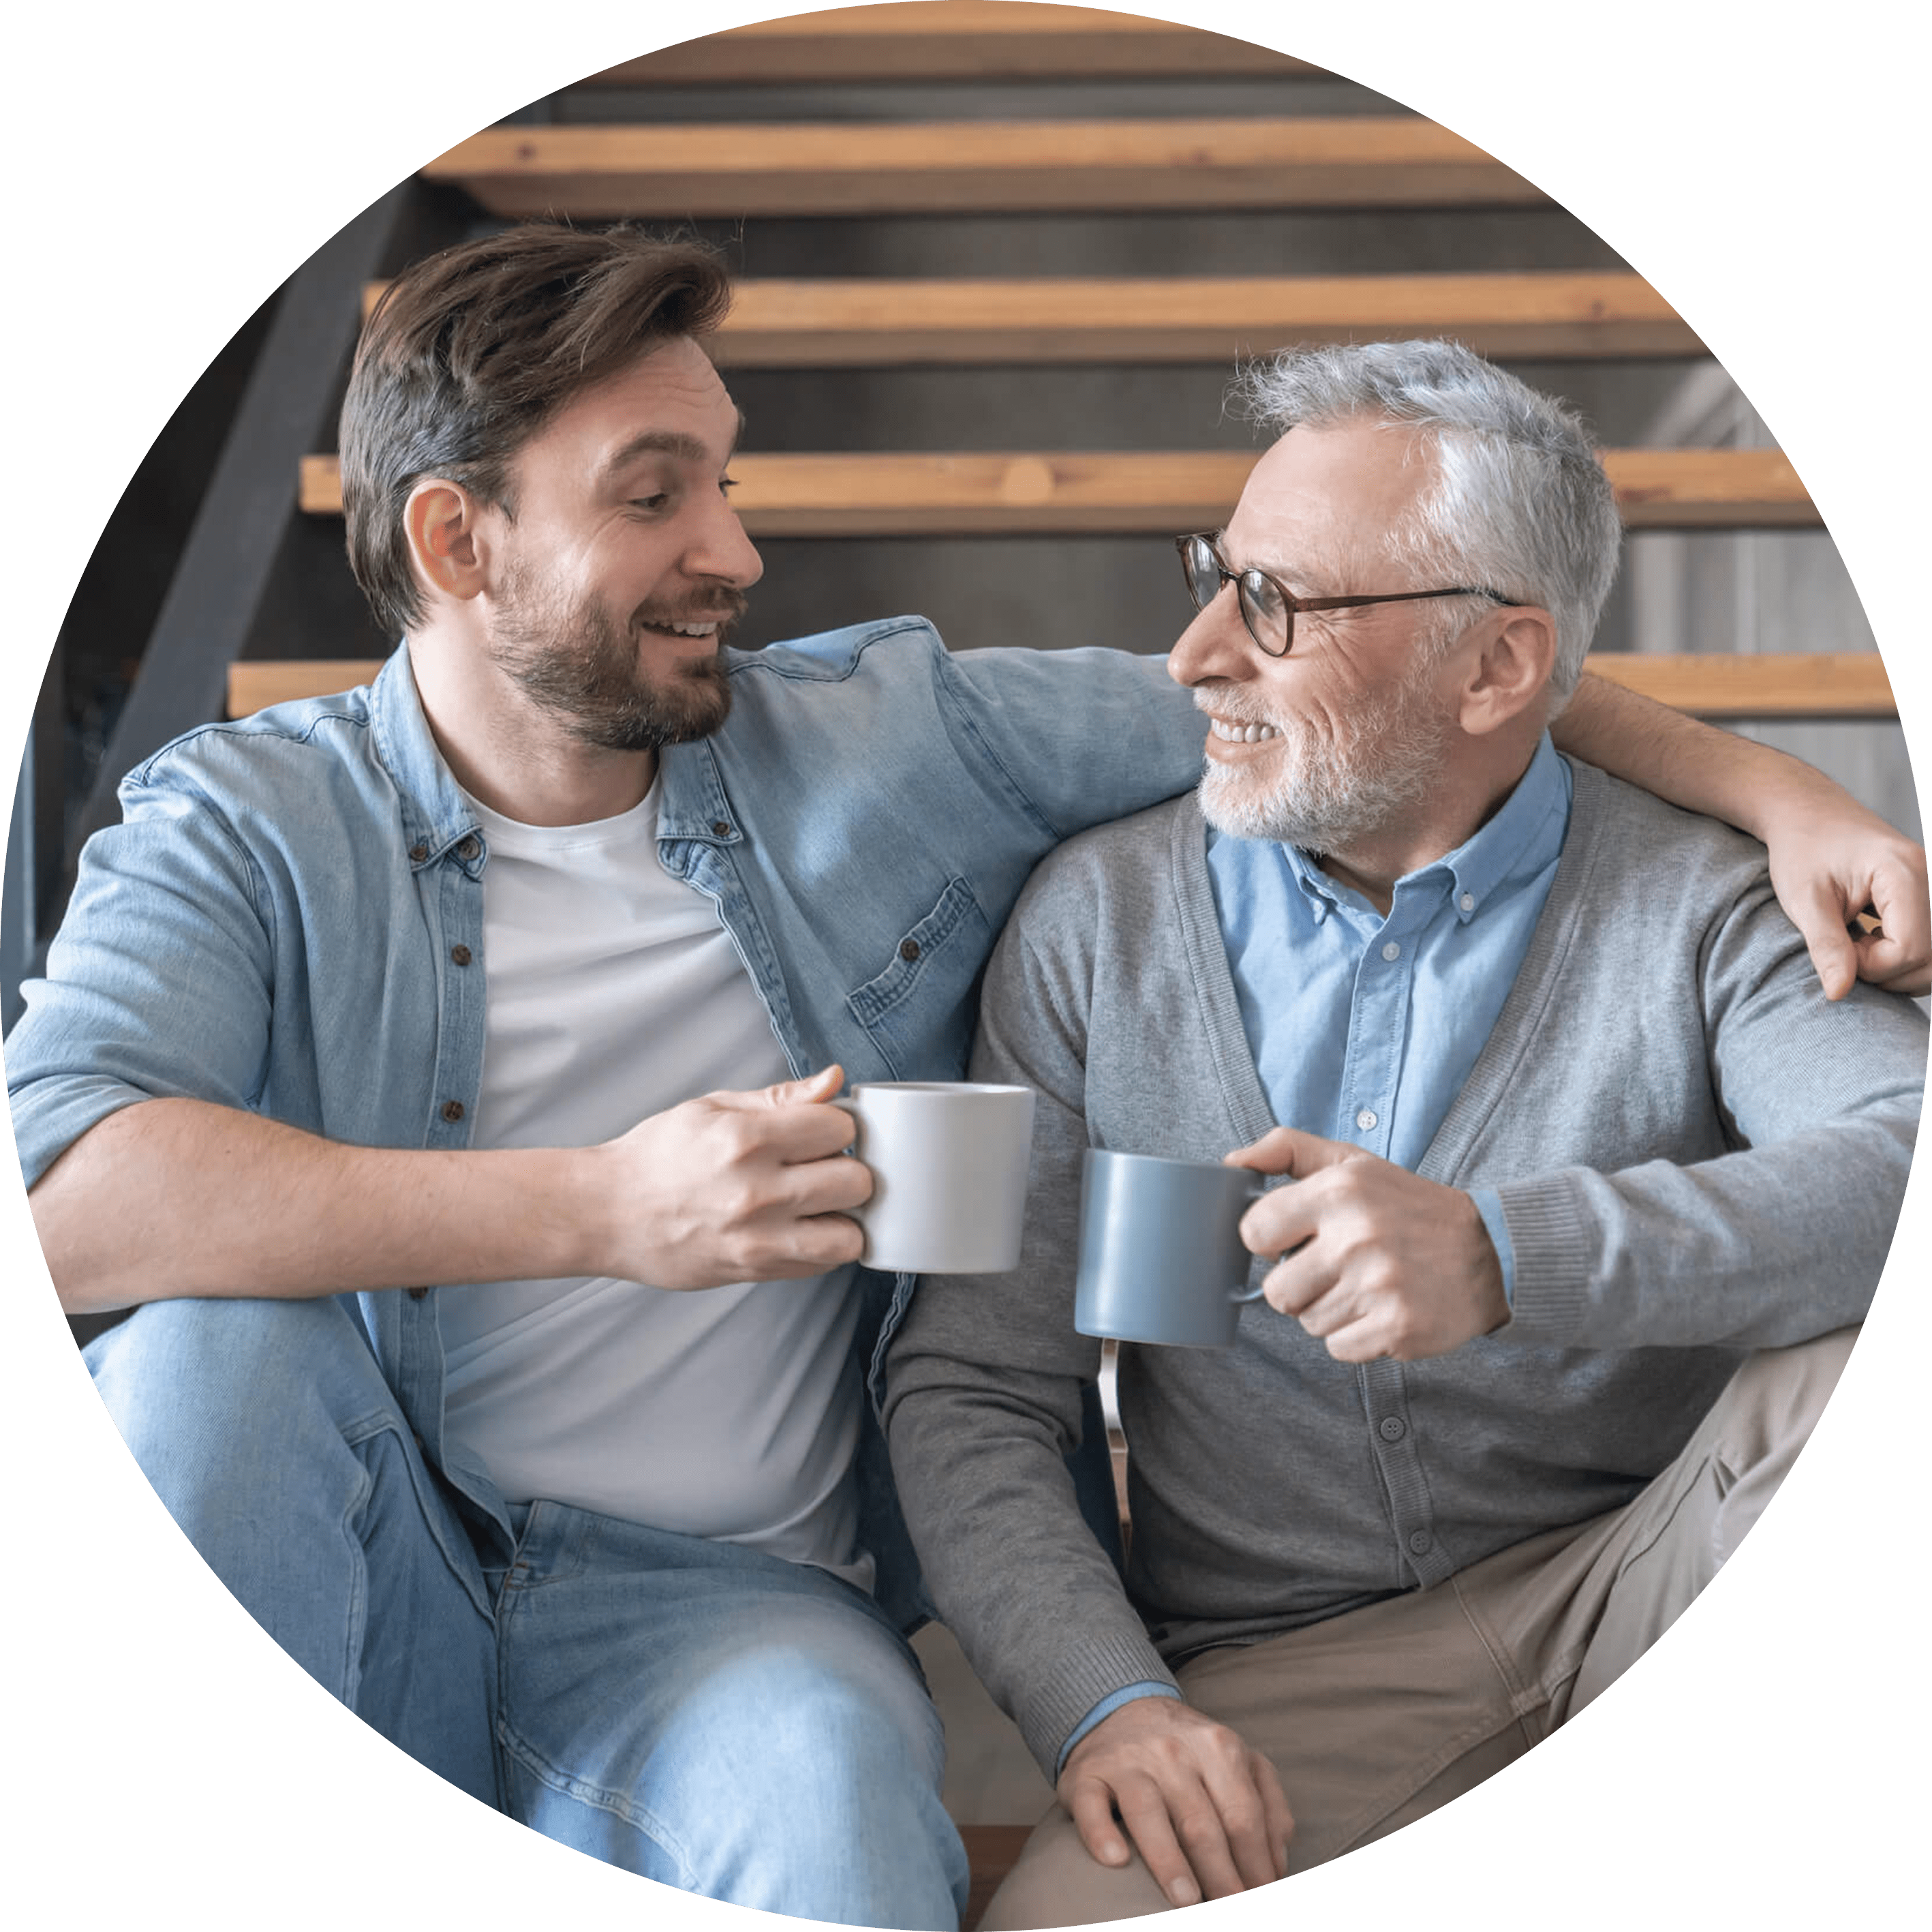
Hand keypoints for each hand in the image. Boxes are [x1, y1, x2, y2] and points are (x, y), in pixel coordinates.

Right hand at [591, 1065, 870, 1288]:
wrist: (607, 1213)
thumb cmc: (658, 1156)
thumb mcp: (713, 1108)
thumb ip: (781, 1098)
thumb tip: (835, 1080)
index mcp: (745, 1139)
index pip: (838, 1127)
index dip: (836, 1126)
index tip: (820, 1131)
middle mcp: (757, 1192)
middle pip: (856, 1180)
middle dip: (847, 1167)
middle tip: (822, 1166)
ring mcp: (758, 1239)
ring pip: (850, 1235)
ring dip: (846, 1216)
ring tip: (822, 1202)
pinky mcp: (755, 1271)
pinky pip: (822, 1265)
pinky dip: (825, 1245)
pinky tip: (804, 1227)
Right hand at [1058, 1696, 1291, 1906]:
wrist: (1122, 1709)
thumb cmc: (1189, 1752)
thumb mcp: (1237, 1761)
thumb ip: (1268, 1805)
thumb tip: (1279, 1865)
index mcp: (1218, 1747)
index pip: (1243, 1816)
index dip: (1257, 1866)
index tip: (1264, 1903)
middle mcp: (1172, 1751)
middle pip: (1201, 1822)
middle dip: (1221, 1876)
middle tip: (1233, 1913)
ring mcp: (1127, 1761)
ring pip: (1148, 1812)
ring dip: (1169, 1861)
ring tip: (1187, 1900)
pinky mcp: (1086, 1774)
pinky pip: (1091, 1806)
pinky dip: (1101, 1833)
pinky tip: (1115, 1860)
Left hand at [1229, 1129, 1506, 1361]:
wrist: (1489, 1252)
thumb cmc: (1408, 1206)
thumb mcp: (1353, 1163)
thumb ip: (1288, 1150)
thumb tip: (1231, 1162)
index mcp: (1338, 1192)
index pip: (1254, 1231)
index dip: (1269, 1240)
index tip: (1294, 1238)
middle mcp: (1356, 1239)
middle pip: (1276, 1291)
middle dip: (1298, 1284)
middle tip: (1335, 1268)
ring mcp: (1377, 1288)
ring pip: (1307, 1322)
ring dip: (1329, 1310)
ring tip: (1365, 1285)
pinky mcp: (1397, 1329)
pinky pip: (1338, 1348)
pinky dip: (1354, 1336)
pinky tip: (1381, 1309)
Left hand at [1759, 790, 1930, 998]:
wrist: (1804, 812)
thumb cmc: (1800, 849)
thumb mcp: (1804, 899)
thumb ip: (1826, 946)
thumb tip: (1840, 993)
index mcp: (1901, 872)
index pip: (1910, 949)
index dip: (1872, 967)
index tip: (1837, 955)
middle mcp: (1924, 877)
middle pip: (1929, 958)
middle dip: (1886, 972)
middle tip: (1843, 955)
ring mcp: (1926, 887)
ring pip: (1930, 957)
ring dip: (1891, 967)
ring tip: (1852, 947)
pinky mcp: (1918, 896)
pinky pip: (1921, 942)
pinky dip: (1894, 954)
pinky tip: (1863, 940)